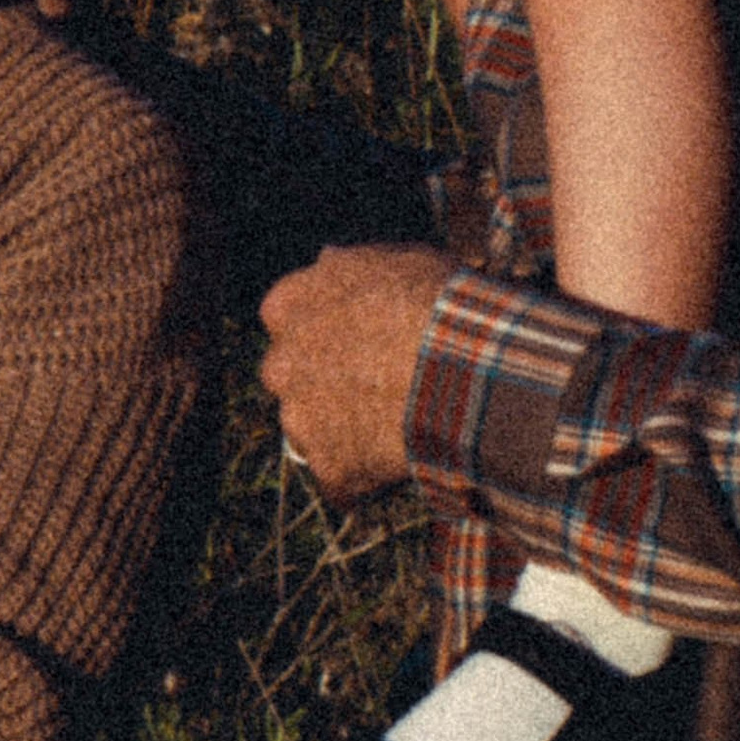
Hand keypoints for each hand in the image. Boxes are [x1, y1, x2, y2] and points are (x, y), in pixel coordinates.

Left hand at [258, 243, 453, 499]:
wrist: (459, 366)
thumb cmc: (436, 302)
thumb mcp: (394, 260)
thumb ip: (349, 267)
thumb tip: (329, 261)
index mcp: (286, 305)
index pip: (287, 320)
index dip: (323, 331)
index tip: (355, 340)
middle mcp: (280, 363)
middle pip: (292, 377)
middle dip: (321, 384)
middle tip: (374, 388)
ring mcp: (298, 419)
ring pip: (311, 430)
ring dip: (341, 432)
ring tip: (395, 430)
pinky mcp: (327, 467)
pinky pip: (342, 479)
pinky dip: (364, 478)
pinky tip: (399, 465)